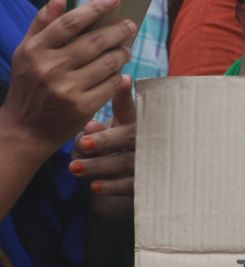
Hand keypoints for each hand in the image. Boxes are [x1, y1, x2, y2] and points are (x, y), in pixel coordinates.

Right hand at [0, 0, 133, 153]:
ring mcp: (67, 89)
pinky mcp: (82, 107)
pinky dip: (119, 76)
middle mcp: (50, 68)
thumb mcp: (27, 51)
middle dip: (119, 31)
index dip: (96, 9)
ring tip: (126, 49)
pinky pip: (111, 84)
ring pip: (108, 63)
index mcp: (35, 50)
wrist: (25, 129)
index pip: (70, 23)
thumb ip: (44, 22)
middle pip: (96, 42)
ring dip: (122, 53)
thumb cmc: (29, 84)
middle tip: (130, 26)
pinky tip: (119, 71)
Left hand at [72, 79, 135, 222]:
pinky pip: (130, 184)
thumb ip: (91, 134)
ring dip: (100, 165)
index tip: (124, 80)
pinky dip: (112, 186)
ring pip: (126, 161)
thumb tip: (91, 127)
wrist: (127, 180)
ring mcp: (147, 161)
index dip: (125, 94)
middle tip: (84, 144)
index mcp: (131, 123)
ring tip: (74, 168)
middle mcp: (143, 139)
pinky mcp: (145, 183)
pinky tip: (95, 186)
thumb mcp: (97, 140)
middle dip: (105, 140)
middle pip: (129, 135)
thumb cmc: (110, 151)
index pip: (127, 107)